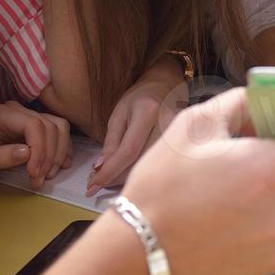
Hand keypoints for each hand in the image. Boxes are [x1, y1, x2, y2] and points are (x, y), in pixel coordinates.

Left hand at [0, 100, 72, 194]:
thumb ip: (1, 157)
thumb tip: (26, 152)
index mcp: (1, 114)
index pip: (33, 124)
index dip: (40, 149)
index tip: (35, 174)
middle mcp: (17, 111)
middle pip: (48, 126)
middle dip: (48, 156)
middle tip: (39, 180)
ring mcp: (29, 117)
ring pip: (58, 127)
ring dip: (58, 153)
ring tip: (48, 175)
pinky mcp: (38, 127)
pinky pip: (59, 132)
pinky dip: (62, 149)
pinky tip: (59, 165)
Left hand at [88, 62, 186, 194]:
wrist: (165, 88)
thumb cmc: (139, 99)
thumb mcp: (119, 114)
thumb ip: (111, 142)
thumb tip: (100, 169)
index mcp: (148, 112)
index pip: (129, 150)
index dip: (110, 170)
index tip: (92, 185)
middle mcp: (167, 124)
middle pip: (141, 163)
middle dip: (115, 177)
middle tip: (95, 183)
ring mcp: (179, 135)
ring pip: (150, 168)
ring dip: (126, 178)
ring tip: (108, 178)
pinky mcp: (183, 144)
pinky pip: (158, 165)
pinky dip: (139, 174)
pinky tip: (127, 174)